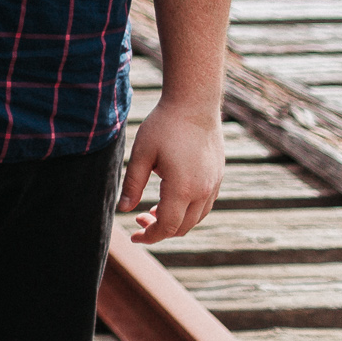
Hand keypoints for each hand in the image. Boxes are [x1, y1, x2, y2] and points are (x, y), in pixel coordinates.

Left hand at [119, 100, 223, 242]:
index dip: (150, 236)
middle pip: (182, 227)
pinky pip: (204, 205)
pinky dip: (187, 211)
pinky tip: (170, 200)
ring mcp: (213, 184)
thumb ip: (132, 184)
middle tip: (138, 219)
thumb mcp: (141, 154)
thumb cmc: (164, 125)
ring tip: (152, 211)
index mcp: (182, 189)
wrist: (195, 103)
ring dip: (175, 222)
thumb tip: (123, 210)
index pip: (167, 227)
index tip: (134, 236)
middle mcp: (202, 191)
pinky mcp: (217, 177)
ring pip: (196, 218)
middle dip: (159, 230)